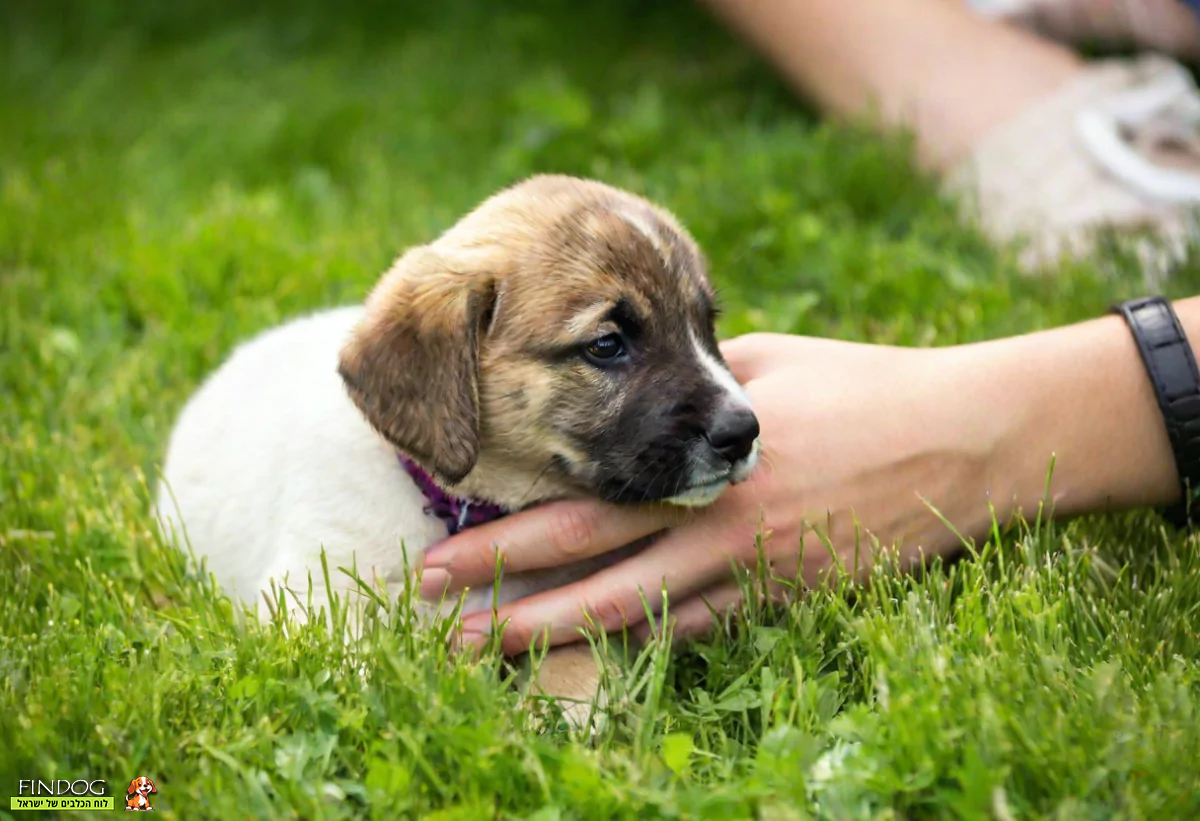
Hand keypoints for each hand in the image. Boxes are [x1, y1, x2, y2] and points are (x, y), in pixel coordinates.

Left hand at [421, 332, 1010, 654]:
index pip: (586, 515)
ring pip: (644, 625)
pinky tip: (595, 660)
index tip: (441, 561)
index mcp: (706, 466)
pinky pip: (705, 633)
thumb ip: (693, 396)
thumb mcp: (769, 365)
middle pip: (597, 581)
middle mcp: (724, 529)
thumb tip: (642, 404)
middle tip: (438, 628)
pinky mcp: (792, 598)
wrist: (968, 439)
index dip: (507, 546)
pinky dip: (645, 648)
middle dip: (508, 609)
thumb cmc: (867, 385)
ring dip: (563, 644)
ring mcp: (760, 574)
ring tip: (493, 657)